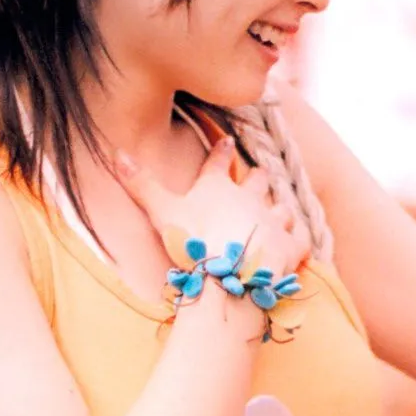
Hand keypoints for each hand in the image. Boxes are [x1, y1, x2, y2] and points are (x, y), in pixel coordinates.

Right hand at [114, 135, 311, 282]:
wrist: (230, 274)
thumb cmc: (194, 240)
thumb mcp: (161, 211)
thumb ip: (140, 184)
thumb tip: (115, 153)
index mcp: (218, 188)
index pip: (220, 162)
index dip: (222, 151)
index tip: (228, 141)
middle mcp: (251, 198)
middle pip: (258, 180)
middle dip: (258, 177)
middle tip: (260, 174)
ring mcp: (274, 221)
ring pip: (283, 208)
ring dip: (281, 210)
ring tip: (280, 211)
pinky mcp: (291, 247)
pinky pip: (301, 239)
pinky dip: (299, 240)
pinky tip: (298, 241)